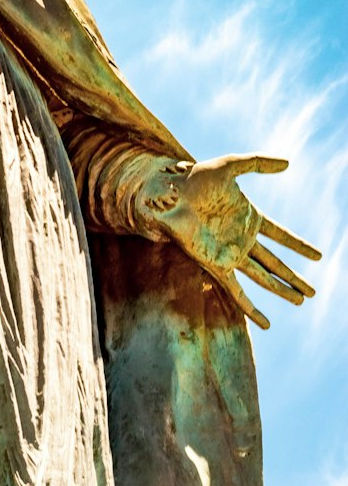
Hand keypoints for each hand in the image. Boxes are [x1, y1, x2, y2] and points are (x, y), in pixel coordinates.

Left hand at [137, 153, 320, 328]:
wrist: (168, 193)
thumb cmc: (195, 177)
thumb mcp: (230, 165)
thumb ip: (258, 163)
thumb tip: (288, 164)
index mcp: (248, 217)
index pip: (280, 235)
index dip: (298, 245)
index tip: (318, 256)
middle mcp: (241, 238)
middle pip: (274, 262)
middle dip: (293, 277)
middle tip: (313, 292)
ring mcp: (230, 253)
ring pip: (263, 278)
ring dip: (281, 290)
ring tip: (300, 301)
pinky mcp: (216, 265)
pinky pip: (237, 292)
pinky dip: (251, 308)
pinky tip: (265, 323)